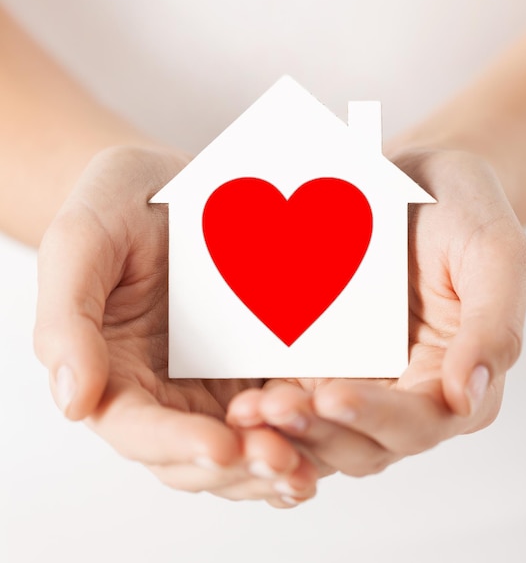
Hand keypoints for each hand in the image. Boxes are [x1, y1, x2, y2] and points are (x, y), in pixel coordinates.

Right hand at [34, 145, 316, 505]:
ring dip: (277, 460)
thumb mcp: (82, 242)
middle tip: (284, 461)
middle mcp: (164, 391)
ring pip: (243, 445)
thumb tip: (73, 403)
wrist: (169, 182)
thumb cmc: (116, 204)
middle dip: (240, 465)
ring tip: (312, 462)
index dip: (176, 444)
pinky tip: (334, 425)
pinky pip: (280, 407)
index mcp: (114, 373)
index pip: (137, 430)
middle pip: (197, 456)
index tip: (220, 446)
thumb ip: (67, 321)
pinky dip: (304, 427)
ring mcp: (213, 381)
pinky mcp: (255, 363)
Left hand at [227, 149, 525, 476]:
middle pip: (361, 441)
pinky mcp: (322, 359)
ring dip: (284, 429)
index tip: (332, 395)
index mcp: (453, 378)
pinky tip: (240, 394)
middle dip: (317, 431)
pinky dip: (269, 402)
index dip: (376, 418)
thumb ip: (492, 327)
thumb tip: (465, 396)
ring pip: (321, 428)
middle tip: (271, 408)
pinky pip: (294, 391)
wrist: (413, 178)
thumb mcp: (495, 256)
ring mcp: (359, 377)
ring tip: (247, 409)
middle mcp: (404, 390)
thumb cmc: (464, 211)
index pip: (419, 422)